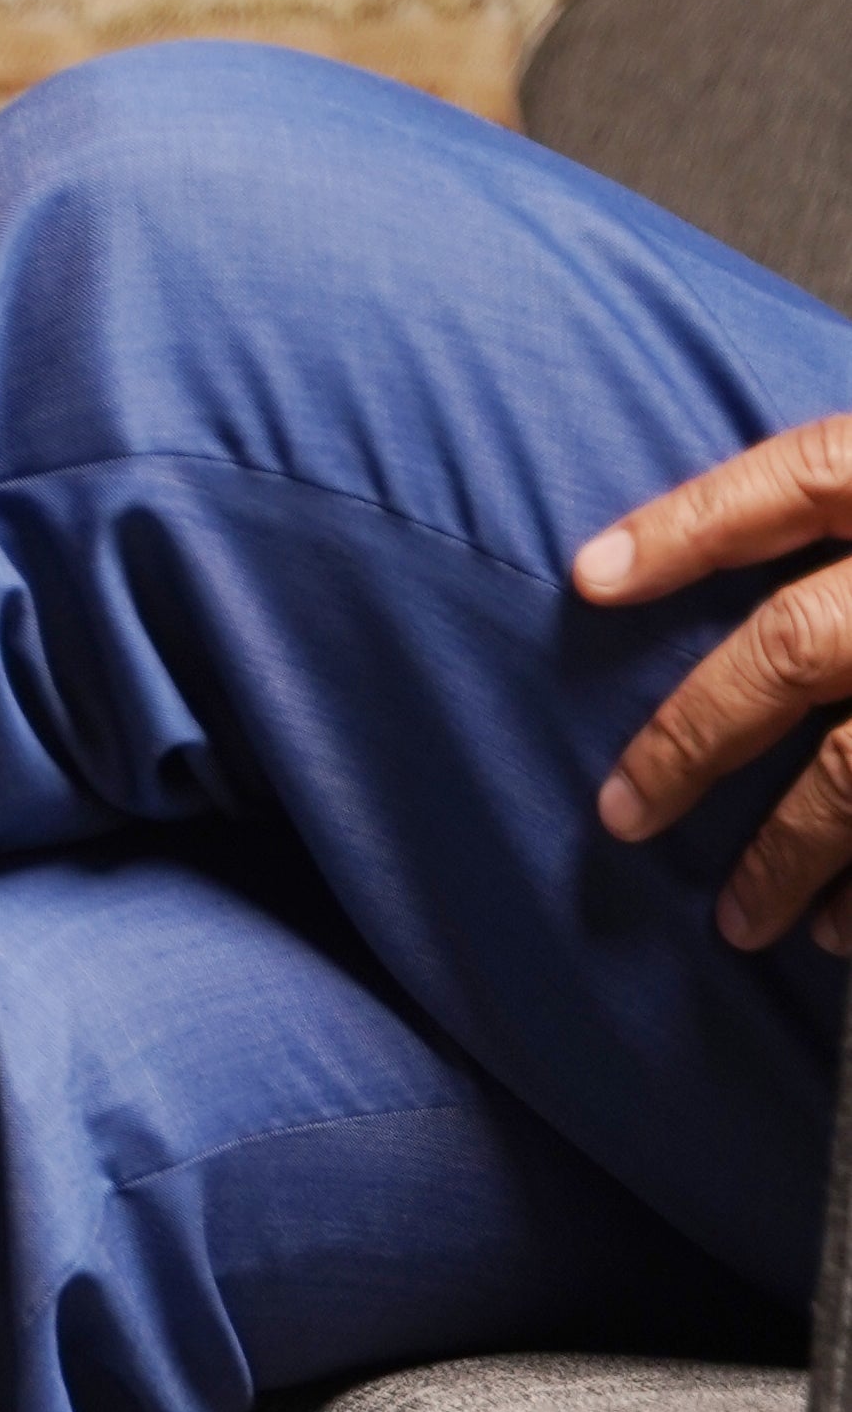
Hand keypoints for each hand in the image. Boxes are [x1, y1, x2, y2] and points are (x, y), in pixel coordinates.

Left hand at [576, 418, 851, 951]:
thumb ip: (851, 504)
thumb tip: (679, 565)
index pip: (800, 478)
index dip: (691, 526)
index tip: (586, 578)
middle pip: (795, 648)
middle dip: (695, 738)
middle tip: (622, 816)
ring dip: (787, 855)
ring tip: (736, 923)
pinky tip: (837, 934)